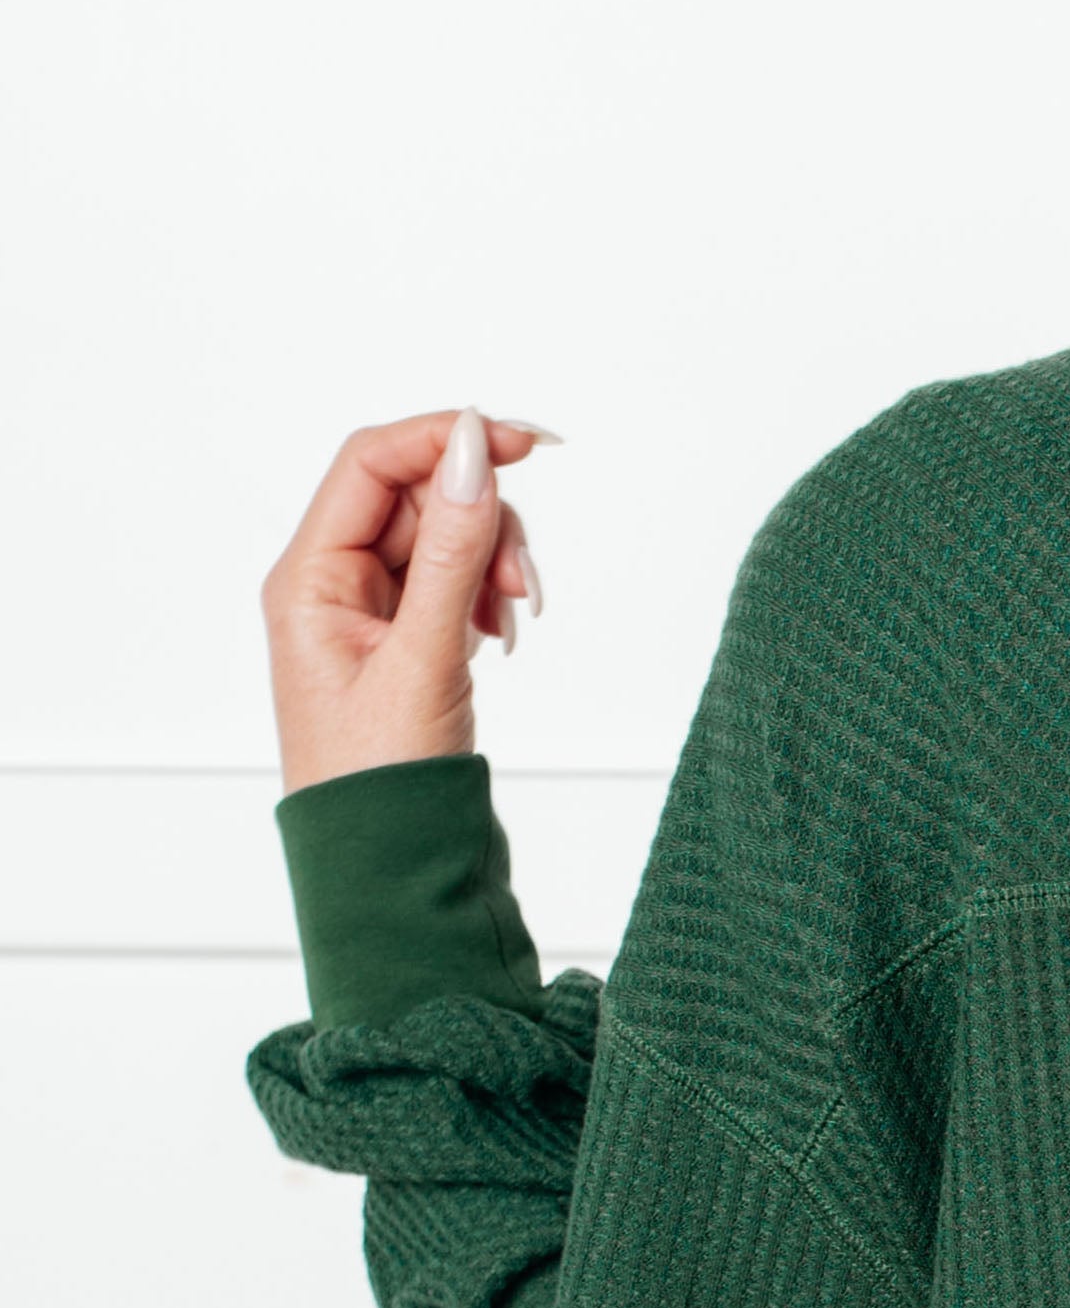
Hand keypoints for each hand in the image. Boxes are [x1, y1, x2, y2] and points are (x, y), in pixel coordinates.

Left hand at [262, 406, 555, 793]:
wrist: (388, 868)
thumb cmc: (380, 783)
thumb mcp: (424, 658)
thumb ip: (451, 551)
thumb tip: (473, 450)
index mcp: (307, 579)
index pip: (372, 462)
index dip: (446, 439)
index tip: (522, 444)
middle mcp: (330, 583)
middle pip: (416, 494)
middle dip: (482, 519)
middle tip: (523, 580)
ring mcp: (367, 608)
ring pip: (443, 534)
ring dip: (492, 559)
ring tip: (512, 619)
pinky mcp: (402, 634)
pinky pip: (451, 577)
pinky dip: (486, 591)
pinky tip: (499, 635)